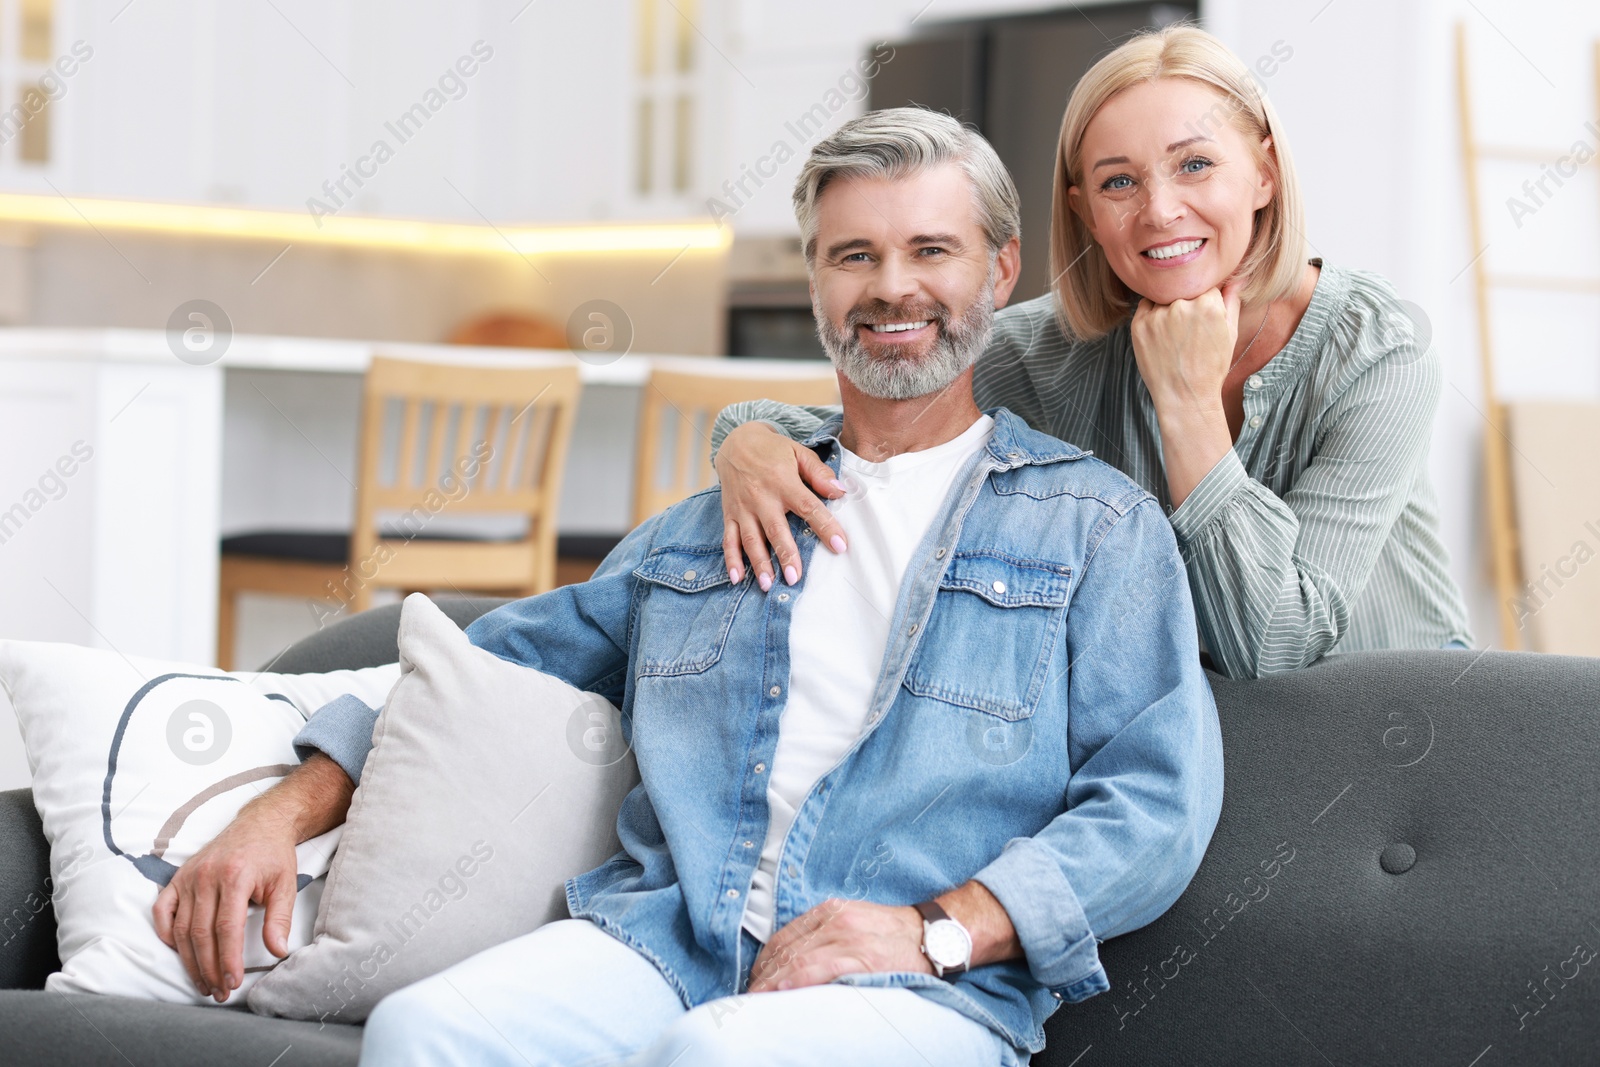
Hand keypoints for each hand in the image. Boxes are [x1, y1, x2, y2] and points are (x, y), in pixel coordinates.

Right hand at [153, 806, 299, 1002]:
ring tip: (203, 982)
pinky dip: (166, 932)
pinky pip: (162, 909)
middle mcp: (206, 876)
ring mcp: (188, 876)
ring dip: (189, 960)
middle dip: (208, 968)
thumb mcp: (286, 884)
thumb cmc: (274, 856)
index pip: (227, 929)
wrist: (260, 824)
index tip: (232, 983)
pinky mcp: (178, 876)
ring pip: (181, 928)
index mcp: (234, 877)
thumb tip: (278, 951)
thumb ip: (280, 919)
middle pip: (200, 933)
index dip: (228, 960)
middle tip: (217, 992)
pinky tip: (178, 951)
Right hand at [716, 421, 848, 590]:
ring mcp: (743, 508)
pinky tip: (736, 578)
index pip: (808, 507)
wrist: (736, 442)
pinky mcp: (729, 514)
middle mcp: (761, 497)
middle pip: (775, 530)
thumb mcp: (799, 453)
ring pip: (750, 539)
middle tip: (795, 578)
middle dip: (785, 555)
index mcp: (783, 482)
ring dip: (758, 563)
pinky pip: (728, 539)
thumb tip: (840, 491)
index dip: (825, 527)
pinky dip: (730, 560)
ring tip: (768, 585)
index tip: (840, 546)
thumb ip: (819, 473)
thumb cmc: (774, 451)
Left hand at [747, 899, 929, 992]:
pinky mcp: (861, 957)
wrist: (935, 936)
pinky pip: (819, 969)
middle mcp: (835, 920)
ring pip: (796, 960)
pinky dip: (796, 980)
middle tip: (750, 995)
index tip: (754, 978)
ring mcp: (847, 938)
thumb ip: (827, 933)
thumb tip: (795, 959)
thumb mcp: (856, 921)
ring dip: (772, 983)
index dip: (764, 960)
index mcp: (831, 911)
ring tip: (758, 1000)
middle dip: (763, 974)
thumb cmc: (895, 935)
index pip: (784, 936)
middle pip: (785, 949)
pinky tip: (781, 992)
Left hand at [1128, 278, 1241, 414]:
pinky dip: (1153, 315)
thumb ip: (1232, 301)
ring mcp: (1157, 315)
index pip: (1206, 283)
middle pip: (1183, 288)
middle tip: (1188, 327)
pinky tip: (1162, 336)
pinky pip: (1146, 306)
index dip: (1205, 299)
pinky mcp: (1139, 325)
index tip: (1203, 315)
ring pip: (1164, 296)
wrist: (1184, 396)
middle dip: (1187, 301)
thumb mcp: (1230, 333)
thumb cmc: (1211, 367)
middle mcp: (1181, 306)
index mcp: (1208, 304)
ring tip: (1176, 334)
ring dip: (1169, 307)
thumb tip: (1237, 277)